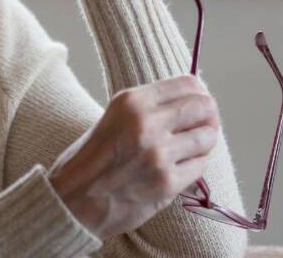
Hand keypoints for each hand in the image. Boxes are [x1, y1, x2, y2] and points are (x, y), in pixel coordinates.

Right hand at [47, 75, 220, 241]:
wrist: (74, 199)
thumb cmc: (93, 157)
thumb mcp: (116, 116)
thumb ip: (150, 107)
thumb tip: (193, 99)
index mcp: (132, 101)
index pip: (187, 83)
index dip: (199, 92)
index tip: (199, 101)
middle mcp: (147, 123)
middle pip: (203, 107)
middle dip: (208, 115)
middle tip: (205, 123)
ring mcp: (158, 154)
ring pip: (207, 137)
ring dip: (204, 141)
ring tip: (191, 146)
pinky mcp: (166, 183)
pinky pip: (200, 166)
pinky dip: (195, 165)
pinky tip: (179, 166)